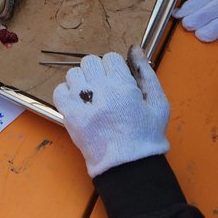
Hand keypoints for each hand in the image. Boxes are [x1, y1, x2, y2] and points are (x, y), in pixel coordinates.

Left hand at [53, 46, 169, 177]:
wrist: (128, 167)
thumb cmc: (146, 136)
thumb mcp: (158, 103)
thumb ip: (146, 73)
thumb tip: (135, 50)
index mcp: (122, 85)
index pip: (110, 57)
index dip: (115, 68)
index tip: (119, 80)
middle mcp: (99, 90)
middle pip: (89, 61)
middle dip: (98, 72)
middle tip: (106, 88)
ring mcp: (81, 102)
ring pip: (73, 74)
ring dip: (82, 82)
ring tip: (92, 97)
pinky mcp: (69, 115)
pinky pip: (59, 91)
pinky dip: (68, 94)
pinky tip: (80, 104)